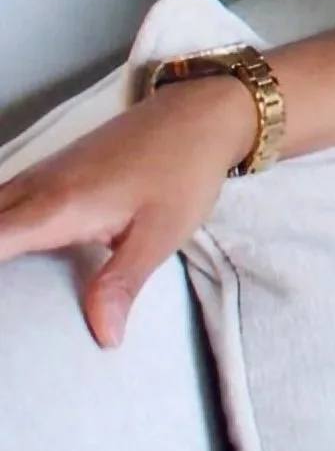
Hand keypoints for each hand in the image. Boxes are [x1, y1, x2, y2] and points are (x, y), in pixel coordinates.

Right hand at [0, 79, 255, 345]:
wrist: (198, 115)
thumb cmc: (183, 172)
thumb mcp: (160, 234)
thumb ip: (121, 283)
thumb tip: (103, 336)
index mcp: (57, 208)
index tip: (2, 311)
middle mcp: (36, 187)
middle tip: (7, 310)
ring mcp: (40, 174)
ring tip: (11, 282)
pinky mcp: (50, 171)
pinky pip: (2, 198)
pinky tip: (9, 244)